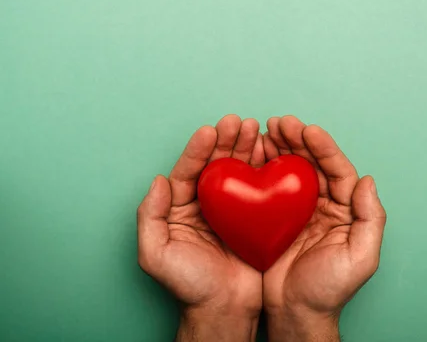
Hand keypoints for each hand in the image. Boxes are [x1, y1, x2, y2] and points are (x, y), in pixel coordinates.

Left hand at [137, 115, 264, 341]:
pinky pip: (259, 188)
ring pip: (239, 171)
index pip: (189, 171)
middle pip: (216, 164)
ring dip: (247, 147)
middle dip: (227, 141)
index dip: (199, 149)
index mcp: (181, 208)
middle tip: (239, 122)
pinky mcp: (255, 218)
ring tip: (257, 128)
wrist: (223, 309)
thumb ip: (150, 217)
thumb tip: (159, 180)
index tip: (211, 131)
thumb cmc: (189, 286)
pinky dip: (265, 168)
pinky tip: (271, 153)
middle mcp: (207, 204)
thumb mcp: (156, 255)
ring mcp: (232, 210)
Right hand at [262, 116, 386, 341]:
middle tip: (280, 122)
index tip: (308, 130)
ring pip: (291, 170)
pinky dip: (263, 168)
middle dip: (297, 140)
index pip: (337, 170)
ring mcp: (297, 210)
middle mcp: (322, 205)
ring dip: (280, 147)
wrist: (296, 313)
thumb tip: (367, 180)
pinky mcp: (274, 218)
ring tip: (266, 130)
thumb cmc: (329, 290)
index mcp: (345, 210)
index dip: (324, 148)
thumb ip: (370, 219)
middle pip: (312, 163)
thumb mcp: (361, 259)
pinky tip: (253, 154)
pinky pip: (270, 187)